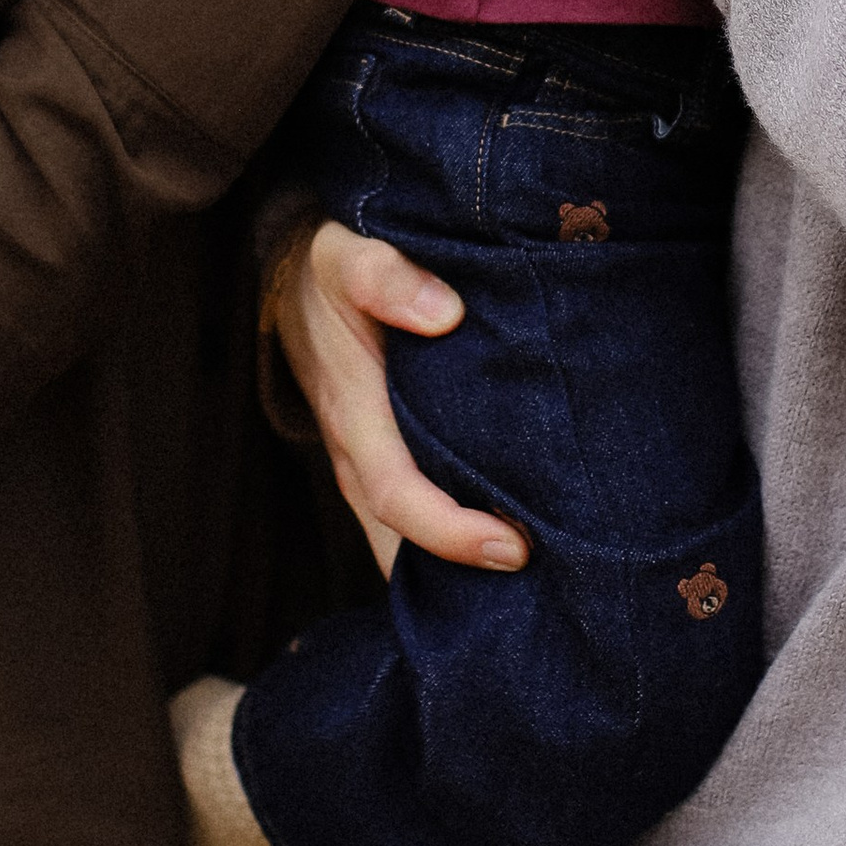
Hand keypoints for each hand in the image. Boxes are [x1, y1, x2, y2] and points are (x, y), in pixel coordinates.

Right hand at [268, 214, 530, 574]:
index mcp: (353, 413)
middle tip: (548, 591)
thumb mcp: (347, 254)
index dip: (450, 531)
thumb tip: (445, 314)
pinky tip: (508, 556)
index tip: (514, 547)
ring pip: (408, 541)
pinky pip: (415, 517)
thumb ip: (385, 276)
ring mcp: (371, 462)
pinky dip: (452, 544)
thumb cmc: (329, 266)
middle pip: (405, 541)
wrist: (297, 274)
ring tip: (539, 590)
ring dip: (460, 571)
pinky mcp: (387, 458)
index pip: (397, 494)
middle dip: (467, 577)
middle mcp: (358, 454)